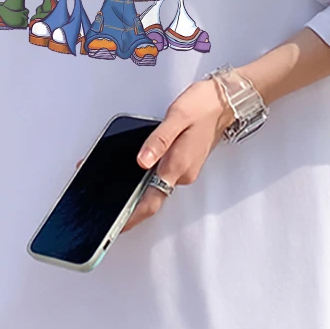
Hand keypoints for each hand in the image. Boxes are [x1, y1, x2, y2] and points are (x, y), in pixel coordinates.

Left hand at [121, 78, 234, 232]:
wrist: (224, 102)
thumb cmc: (202, 106)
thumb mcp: (176, 117)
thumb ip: (158, 140)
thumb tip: (141, 161)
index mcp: (178, 165)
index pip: (152, 200)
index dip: (132, 216)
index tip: (116, 226)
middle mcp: (182, 173)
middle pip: (151, 198)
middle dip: (129, 205)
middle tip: (105, 208)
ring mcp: (184, 170)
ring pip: (156, 188)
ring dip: (136, 191)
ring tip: (113, 191)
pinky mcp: (183, 164)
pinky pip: (161, 177)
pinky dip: (146, 179)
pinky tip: (133, 173)